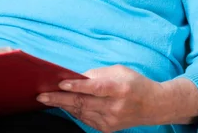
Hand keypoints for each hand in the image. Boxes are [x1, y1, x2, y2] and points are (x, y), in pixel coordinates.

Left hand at [37, 65, 164, 132]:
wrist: (155, 106)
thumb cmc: (134, 83)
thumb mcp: (119, 71)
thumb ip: (96, 74)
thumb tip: (74, 77)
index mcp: (119, 88)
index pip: (95, 88)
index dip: (77, 86)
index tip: (60, 83)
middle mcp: (115, 106)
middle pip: (83, 103)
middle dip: (60, 99)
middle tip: (42, 96)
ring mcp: (111, 120)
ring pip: (81, 112)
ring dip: (63, 105)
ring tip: (47, 99)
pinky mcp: (108, 128)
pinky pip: (85, 119)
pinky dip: (73, 111)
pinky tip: (64, 105)